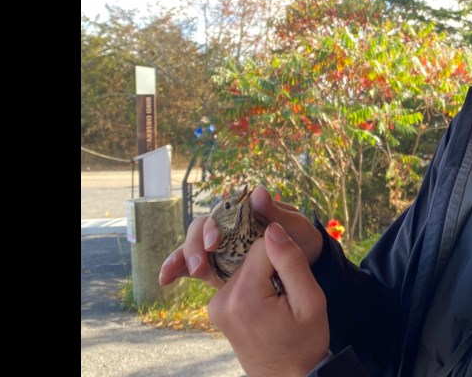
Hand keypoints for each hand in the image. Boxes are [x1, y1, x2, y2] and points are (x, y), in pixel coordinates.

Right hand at [158, 185, 323, 288]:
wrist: (306, 266)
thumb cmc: (302, 240)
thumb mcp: (296, 227)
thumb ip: (276, 213)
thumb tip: (257, 190)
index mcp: (246, 212)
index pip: (222, 212)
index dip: (214, 226)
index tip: (214, 244)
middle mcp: (229, 226)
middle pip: (201, 228)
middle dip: (194, 245)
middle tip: (198, 265)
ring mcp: (220, 246)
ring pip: (192, 245)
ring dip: (181, 257)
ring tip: (172, 275)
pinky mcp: (215, 265)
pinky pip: (192, 265)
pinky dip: (177, 269)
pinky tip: (165, 280)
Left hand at [208, 222, 330, 376]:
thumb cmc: (304, 342)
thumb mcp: (310, 301)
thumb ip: (291, 261)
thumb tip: (272, 228)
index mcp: (244, 296)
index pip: (262, 245)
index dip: (284, 255)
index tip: (294, 277)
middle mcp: (221, 299)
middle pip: (249, 254)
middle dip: (272, 264)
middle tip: (288, 292)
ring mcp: (215, 306)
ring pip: (243, 265)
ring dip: (264, 274)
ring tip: (278, 301)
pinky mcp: (216, 309)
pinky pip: (237, 279)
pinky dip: (255, 284)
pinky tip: (268, 304)